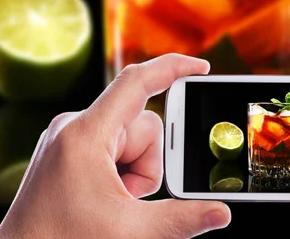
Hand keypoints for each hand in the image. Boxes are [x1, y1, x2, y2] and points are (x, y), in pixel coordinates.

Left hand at [0, 54, 230, 238]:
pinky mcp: (67, 149)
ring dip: (134, 172)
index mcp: (85, 135)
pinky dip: (120, 170)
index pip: (137, 82)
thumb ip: (181, 220)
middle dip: (147, 163)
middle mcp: (74, 126)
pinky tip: (106, 197)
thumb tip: (221, 212)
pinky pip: (111, 146)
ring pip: (128, 139)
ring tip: (113, 203)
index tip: (202, 67)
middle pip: (141, 125)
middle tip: (128, 198)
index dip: (173, 68)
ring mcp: (68, 138)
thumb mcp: (128, 232)